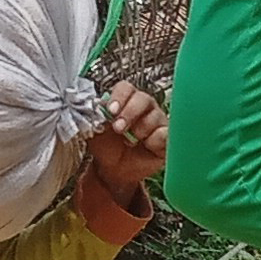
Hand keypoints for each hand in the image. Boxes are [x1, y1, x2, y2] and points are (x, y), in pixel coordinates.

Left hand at [75, 82, 161, 241]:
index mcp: (125, 101)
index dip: (119, 97)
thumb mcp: (93, 130)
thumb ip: (93, 116)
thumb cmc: (106, 148)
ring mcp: (158, 122)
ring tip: (131, 141)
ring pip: (155, 116)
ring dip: (140, 130)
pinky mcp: (167, 138)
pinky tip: (146, 146)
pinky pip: (165, 133)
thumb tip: (94, 107)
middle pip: (143, 98)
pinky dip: (154, 140)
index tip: (110, 111)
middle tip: (119, 129)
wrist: (114, 171)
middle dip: (129, 113)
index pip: (126, 88)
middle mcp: (144, 108)